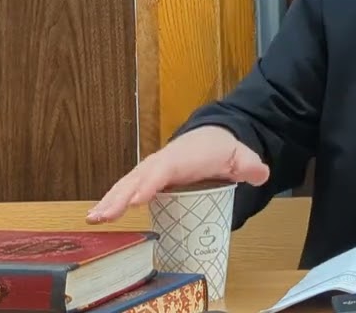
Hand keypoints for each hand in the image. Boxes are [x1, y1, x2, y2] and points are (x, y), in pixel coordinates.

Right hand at [86, 126, 268, 222]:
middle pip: (139, 179)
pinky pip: (126, 190)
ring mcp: (150, 171)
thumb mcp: (241, 157)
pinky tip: (97, 217)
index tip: (140, 198)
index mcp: (183, 157)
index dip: (152, 183)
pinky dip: (111, 201)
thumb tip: (261, 174)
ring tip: (94, 219)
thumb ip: (251, 166)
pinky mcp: (145, 180)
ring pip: (127, 185)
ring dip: (110, 201)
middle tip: (104, 216)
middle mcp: (162, 163)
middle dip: (121, 196)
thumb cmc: (222, 149)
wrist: (211, 137)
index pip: (165, 169)